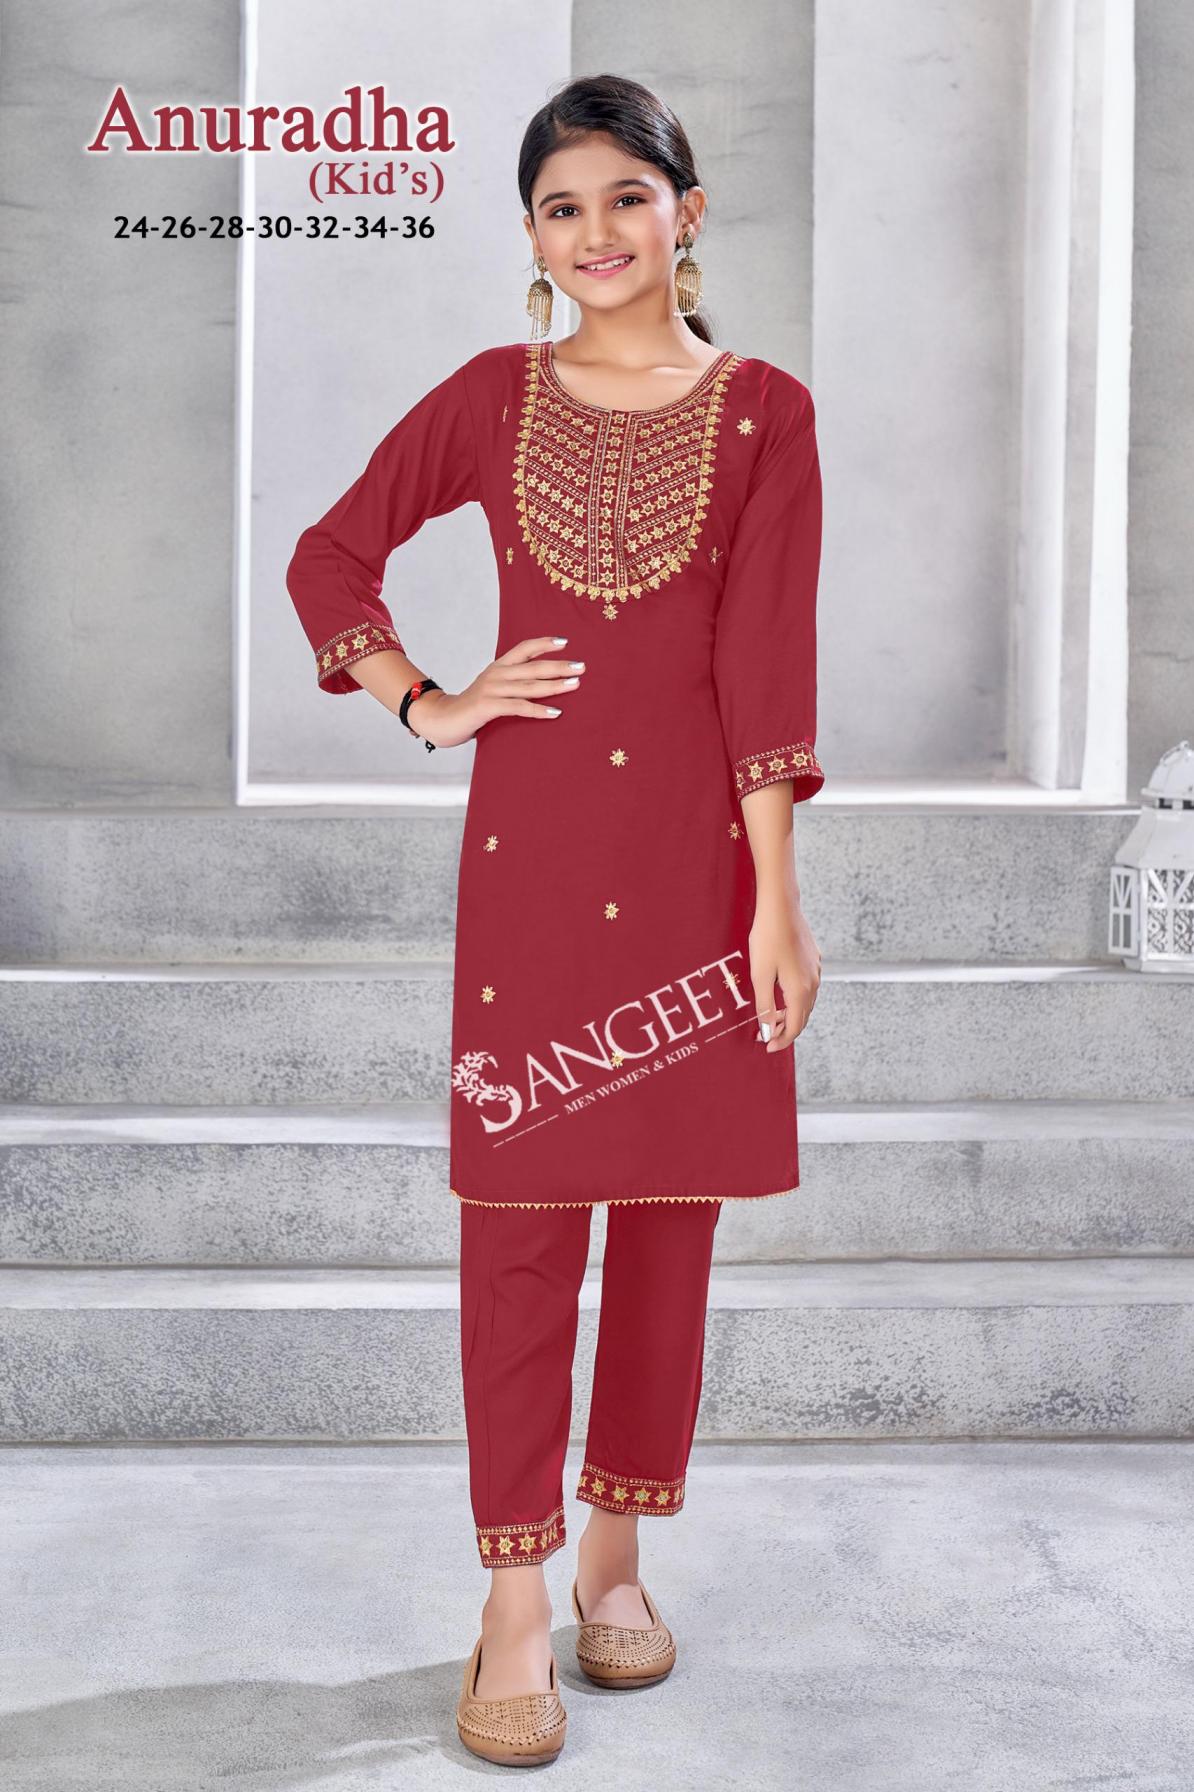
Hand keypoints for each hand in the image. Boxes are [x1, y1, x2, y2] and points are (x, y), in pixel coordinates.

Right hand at [406, 637, 585, 746]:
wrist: (442, 720)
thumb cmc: (472, 708)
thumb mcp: (493, 690)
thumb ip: (512, 686)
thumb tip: (540, 685)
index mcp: (498, 667)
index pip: (523, 649)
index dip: (544, 644)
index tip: (565, 642)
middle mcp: (496, 674)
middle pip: (533, 666)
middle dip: (559, 666)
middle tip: (582, 667)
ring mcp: (491, 689)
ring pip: (529, 686)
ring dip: (555, 686)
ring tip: (575, 685)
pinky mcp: (487, 707)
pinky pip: (518, 707)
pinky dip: (539, 710)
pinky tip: (556, 712)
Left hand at [748, 896, 821, 1049]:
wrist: (781, 907)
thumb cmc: (767, 939)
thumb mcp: (760, 975)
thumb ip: (764, 1005)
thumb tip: (767, 1030)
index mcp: (800, 990)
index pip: (795, 1026)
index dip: (781, 1040)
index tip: (767, 1047)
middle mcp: (813, 983)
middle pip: (802, 1017)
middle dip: (785, 1029)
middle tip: (766, 1034)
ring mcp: (816, 970)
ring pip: (806, 1002)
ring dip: (790, 1013)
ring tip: (771, 1015)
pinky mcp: (813, 959)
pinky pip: (807, 988)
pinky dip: (794, 998)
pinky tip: (780, 993)